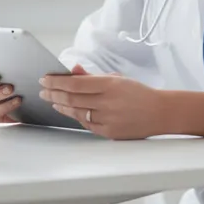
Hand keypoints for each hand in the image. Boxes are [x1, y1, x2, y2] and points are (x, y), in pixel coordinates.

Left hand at [39, 65, 168, 139]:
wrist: (160, 113)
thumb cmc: (138, 93)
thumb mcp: (117, 78)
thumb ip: (92, 76)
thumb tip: (72, 70)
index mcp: (110, 85)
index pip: (75, 83)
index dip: (56, 81)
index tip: (45, 79)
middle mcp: (108, 102)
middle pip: (72, 98)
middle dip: (53, 93)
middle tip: (43, 90)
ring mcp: (108, 119)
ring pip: (76, 112)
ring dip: (61, 105)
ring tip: (52, 100)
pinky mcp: (109, 132)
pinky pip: (86, 124)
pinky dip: (75, 116)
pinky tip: (68, 111)